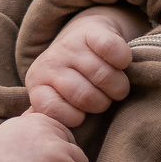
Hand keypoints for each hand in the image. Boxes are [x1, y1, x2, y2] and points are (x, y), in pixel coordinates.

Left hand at [24, 5, 143, 126]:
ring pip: (103, 76)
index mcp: (37, 83)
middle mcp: (50, 62)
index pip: (52, 110)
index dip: (75, 117)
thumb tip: (58, 129)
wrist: (86, 38)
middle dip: (102, 103)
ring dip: (118, 87)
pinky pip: (111, 50)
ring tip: (116, 86)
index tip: (82, 113)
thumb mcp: (59, 99)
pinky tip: (121, 65)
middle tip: (104, 98)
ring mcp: (69, 45)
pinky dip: (123, 61)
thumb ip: (55, 115)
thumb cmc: (76, 80)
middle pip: (84, 96)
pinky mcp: (91, 31)